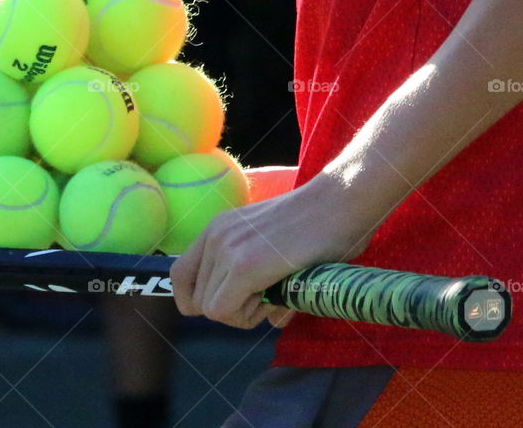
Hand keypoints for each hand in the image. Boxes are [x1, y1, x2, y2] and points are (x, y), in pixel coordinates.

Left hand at [170, 176, 370, 329]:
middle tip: (267, 298)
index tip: (234, 301)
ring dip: (243, 314)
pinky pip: (224, 312)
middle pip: (196, 300)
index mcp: (217, 229)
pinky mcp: (244, 266)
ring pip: (211, 310)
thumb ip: (259, 279)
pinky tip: (275, 297)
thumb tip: (270, 320)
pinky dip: (248, 316)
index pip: (181, 276)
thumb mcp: (273, 247)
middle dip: (231, 310)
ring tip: (275, 294)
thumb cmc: (321, 224)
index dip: (201, 299)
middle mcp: (214, 236)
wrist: (341, 202)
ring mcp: (227, 250)